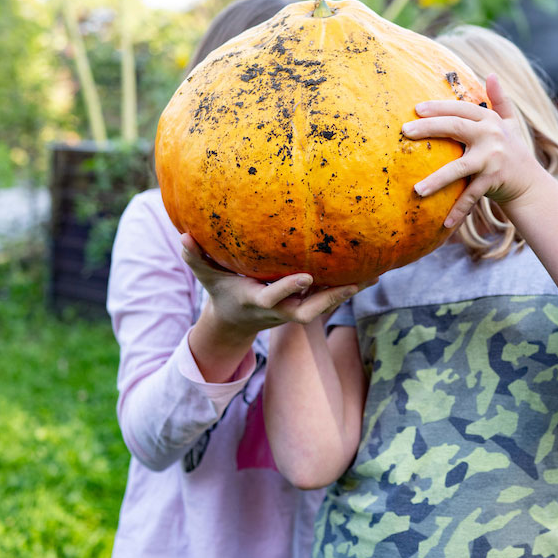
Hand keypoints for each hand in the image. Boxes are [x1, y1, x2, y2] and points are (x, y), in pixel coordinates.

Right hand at [179, 233, 362, 334]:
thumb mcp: (207, 277)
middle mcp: (280, 310)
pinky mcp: (305, 305)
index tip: (306, 276)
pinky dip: (348, 286)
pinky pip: (329, 298)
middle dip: (331, 299)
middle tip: (354, 283)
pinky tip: (371, 271)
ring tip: (374, 274)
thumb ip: (195, 257)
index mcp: (258, 301)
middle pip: (310, 311)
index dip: (289, 289)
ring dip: (348, 292)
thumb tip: (183, 236)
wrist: (236, 321)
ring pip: (325, 306)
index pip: (275, 298)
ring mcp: (294, 310)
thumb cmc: (221, 292)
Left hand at [402, 73, 547, 227]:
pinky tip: (443, 223)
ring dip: (437, 180)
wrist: (530, 184)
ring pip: (459, 168)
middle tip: (405, 131)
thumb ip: (500, 100)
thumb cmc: (512, 151)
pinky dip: (458, 210)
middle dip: (429, 128)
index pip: (460, 109)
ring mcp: (492, 160)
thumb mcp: (509, 123)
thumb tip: (492, 74)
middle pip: (455, 128)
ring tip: (416, 189)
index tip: (416, 109)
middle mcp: (492, 136)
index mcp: (490, 121)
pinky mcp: (493, 182)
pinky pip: (470, 196)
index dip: (439, 107)